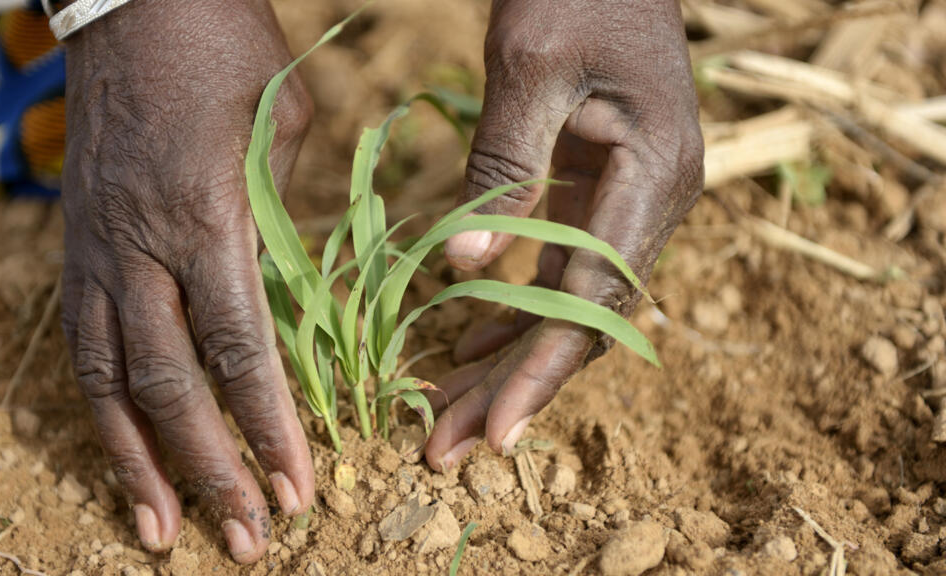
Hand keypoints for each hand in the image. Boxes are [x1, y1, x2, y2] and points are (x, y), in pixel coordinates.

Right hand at [59, 0, 312, 562]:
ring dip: (140, 465)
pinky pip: (82, 348)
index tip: (297, 487)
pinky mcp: (76, 251)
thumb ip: (288, 217)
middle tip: (248, 540)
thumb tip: (295, 291)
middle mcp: (142, 249)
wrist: (130, 1)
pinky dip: (101, 413)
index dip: (269, 426)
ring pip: (110, 382)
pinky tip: (122, 459)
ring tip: (165, 534)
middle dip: (212, 470)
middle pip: (173, 385)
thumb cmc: (225, 52)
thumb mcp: (284, 125)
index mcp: (207, 217)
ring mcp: (98, 253)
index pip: (241, 348)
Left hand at [425, 0, 703, 470]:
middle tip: (445, 447)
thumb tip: (461, 271)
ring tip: (446, 414)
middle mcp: (655, 202)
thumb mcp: (529, 68)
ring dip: (509, 360)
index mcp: (653, 177)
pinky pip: (561, 270)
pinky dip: (514, 310)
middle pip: (582, 321)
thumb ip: (502, 170)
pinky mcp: (602, 190)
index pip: (592, 301)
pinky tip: (468, 345)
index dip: (540, 373)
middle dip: (513, 387)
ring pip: (569, 305)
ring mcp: (632, 199)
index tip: (494, 435)